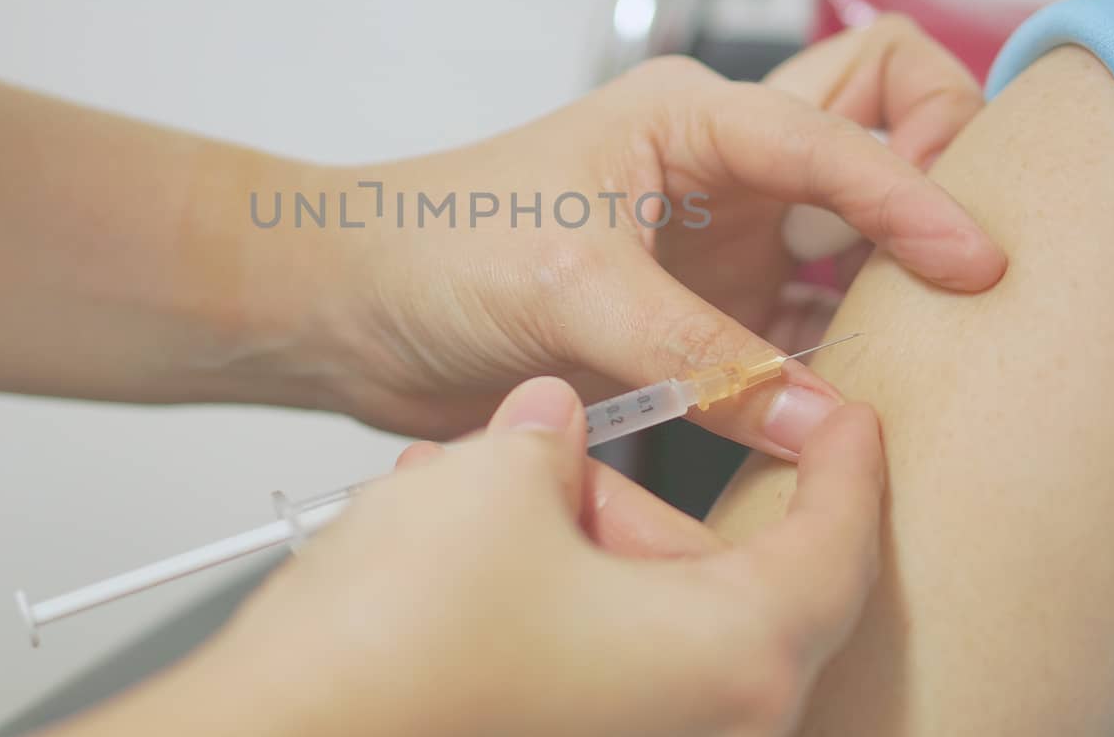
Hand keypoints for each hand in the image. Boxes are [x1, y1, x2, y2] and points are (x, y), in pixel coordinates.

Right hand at [99, 377, 883, 736]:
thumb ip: (556, 436)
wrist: (270, 736)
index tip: (837, 409)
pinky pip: (591, 655)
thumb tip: (554, 425)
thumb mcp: (499, 482)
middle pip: (719, 577)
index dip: (843, 458)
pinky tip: (455, 540)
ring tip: (473, 483)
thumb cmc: (394, 648)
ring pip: (643, 612)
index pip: (839, 543)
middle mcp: (700, 722)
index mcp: (728, 657)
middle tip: (567, 439)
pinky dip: (545, 591)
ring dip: (569, 537)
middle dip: (630, 493)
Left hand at [284, 15, 999, 453]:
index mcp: (694, 115)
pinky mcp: (706, 315)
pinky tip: (856, 396)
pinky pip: (808, 324)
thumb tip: (817, 414)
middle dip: (937, 179)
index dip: (920, 196)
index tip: (975, 268)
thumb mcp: (567, 290)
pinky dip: (842, 352)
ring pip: (858, 235)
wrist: (356, 310)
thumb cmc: (432, 248)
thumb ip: (696, 355)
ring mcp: (723, 242)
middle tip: (967, 271)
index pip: (848, 131)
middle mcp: (725, 168)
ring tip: (936, 343)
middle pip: (885, 129)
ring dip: (895, 279)